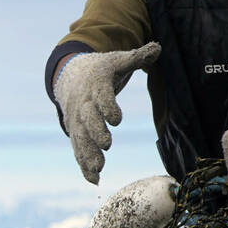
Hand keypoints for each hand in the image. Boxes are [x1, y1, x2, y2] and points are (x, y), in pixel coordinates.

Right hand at [52, 43, 160, 183]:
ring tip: (98, 170)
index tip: (117, 119)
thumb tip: (158, 47)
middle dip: (96, 132)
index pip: (101, 96)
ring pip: (81, 138)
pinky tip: (93, 180)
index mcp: (96, 84)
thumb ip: (138, 56)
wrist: (69, 75)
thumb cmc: (100, 69)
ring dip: (88, 154)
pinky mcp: (75, 132)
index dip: (108, 106)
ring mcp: (78, 120)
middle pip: (88, 119)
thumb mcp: (117, 59)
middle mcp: (84, 104)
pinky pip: (78, 149)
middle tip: (107, 145)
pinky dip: (84, 164)